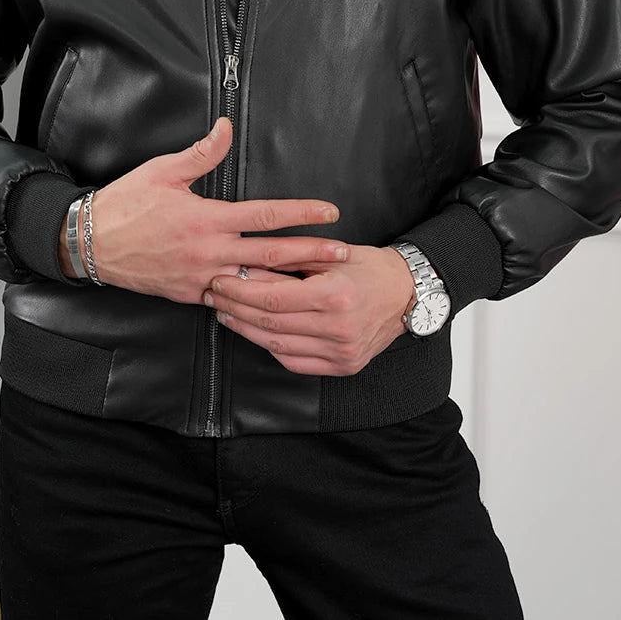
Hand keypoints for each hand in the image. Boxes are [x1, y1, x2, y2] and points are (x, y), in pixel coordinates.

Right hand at [83, 117, 347, 303]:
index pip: (266, 214)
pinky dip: (254, 303)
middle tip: (343, 255)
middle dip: (311, 255)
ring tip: (320, 285)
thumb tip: (226, 126)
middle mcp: (209, 251)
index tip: (330, 212)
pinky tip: (276, 305)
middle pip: (271, 255)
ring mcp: (200, 277)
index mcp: (207, 218)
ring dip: (290, 285)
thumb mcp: (163, 170)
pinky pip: (228, 301)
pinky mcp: (189, 294)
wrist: (90, 243)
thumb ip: (201, 152)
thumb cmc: (127, 203)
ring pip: (255, 286)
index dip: (301, 213)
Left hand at [202, 244, 416, 376]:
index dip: (240, 290)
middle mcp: (338, 327)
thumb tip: (247, 264)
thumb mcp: (332, 253)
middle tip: (213, 296)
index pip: (272, 298)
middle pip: (271, 323)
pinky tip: (255, 333)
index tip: (219, 280)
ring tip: (227, 314)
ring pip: (278, 345)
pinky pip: (296, 362)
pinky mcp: (343, 366)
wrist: (407, 293)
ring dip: (247, 330)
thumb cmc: (370, 267)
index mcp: (334, 295)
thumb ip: (290, 260)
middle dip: (235, 308)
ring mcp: (342, 352)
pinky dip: (272, 347)